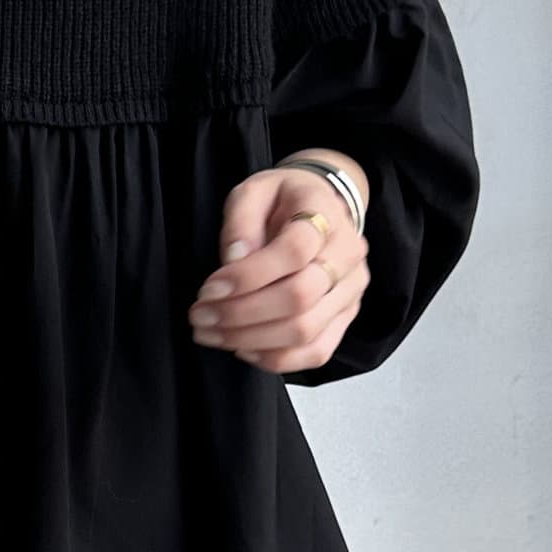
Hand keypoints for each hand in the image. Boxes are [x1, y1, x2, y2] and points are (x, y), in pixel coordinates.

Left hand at [188, 162, 369, 373]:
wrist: (322, 208)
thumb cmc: (283, 200)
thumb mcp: (253, 191)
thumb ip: (241, 221)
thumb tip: (234, 260)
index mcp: (325, 214)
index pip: (294, 252)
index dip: (247, 276)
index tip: (209, 288)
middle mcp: (347, 255)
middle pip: (299, 298)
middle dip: (241, 314)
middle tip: (200, 316)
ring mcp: (351, 291)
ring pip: (305, 331)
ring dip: (250, 340)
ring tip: (210, 334)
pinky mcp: (345, 318)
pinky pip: (316, 352)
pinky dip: (276, 359)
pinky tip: (242, 349)